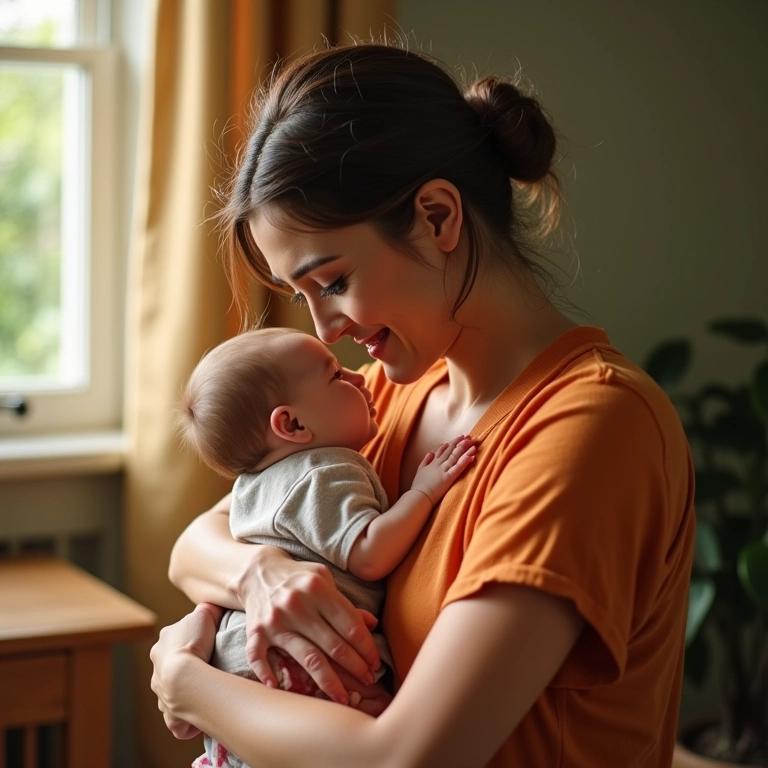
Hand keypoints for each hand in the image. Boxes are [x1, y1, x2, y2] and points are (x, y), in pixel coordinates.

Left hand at [150, 603, 222, 738]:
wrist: (183, 675)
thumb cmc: (193, 643)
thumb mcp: (204, 614)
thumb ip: (209, 609)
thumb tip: (214, 605)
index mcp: (163, 644)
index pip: (175, 640)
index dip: (189, 641)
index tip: (204, 644)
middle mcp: (157, 667)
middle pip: (170, 666)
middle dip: (185, 668)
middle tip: (206, 669)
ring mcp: (160, 690)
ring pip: (172, 690)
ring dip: (185, 692)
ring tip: (205, 692)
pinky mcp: (169, 711)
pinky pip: (177, 718)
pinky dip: (187, 720)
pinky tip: (200, 718)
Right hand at [240, 548, 381, 703]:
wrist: (257, 571)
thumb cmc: (298, 577)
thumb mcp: (324, 580)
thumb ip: (346, 603)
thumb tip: (372, 624)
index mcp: (318, 588)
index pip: (350, 625)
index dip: (367, 647)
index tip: (375, 662)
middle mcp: (297, 605)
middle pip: (334, 645)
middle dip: (356, 667)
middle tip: (368, 681)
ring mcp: (275, 621)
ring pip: (308, 658)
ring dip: (329, 682)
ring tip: (343, 697)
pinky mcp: (256, 632)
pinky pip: (259, 657)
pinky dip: (266, 674)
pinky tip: (277, 687)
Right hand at [411, 435, 475, 505]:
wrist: (418, 496)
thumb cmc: (418, 486)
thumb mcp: (419, 470)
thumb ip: (425, 461)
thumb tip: (430, 452)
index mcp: (433, 463)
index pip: (443, 450)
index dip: (451, 444)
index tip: (458, 438)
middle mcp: (439, 464)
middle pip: (450, 451)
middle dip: (459, 443)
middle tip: (468, 436)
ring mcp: (444, 470)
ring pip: (455, 456)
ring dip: (464, 448)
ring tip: (471, 442)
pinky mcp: (448, 478)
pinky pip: (458, 467)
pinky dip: (465, 461)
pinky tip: (471, 455)